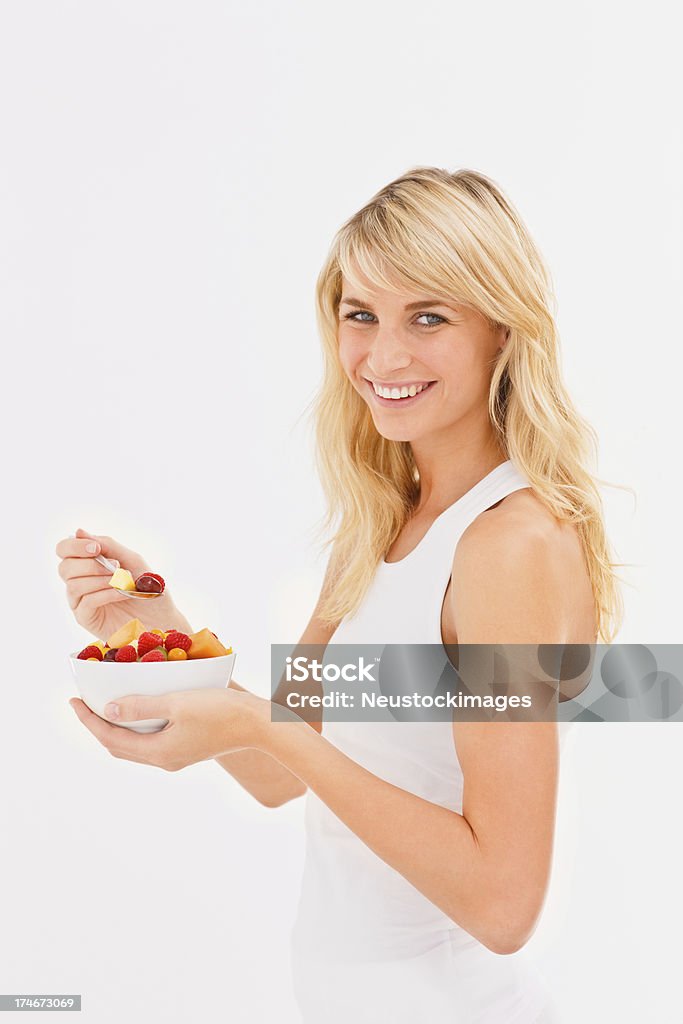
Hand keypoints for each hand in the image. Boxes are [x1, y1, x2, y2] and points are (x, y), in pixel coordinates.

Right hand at [56, 528, 193, 641]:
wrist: (161, 616)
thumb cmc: (146, 587)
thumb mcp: (131, 560)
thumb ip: (107, 545)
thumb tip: (78, 532)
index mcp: (86, 564)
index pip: (63, 549)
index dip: (74, 546)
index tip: (96, 548)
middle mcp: (79, 581)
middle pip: (64, 567)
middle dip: (90, 564)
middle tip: (116, 566)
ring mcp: (80, 602)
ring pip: (73, 585)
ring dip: (100, 580)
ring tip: (123, 581)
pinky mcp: (86, 619)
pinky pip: (86, 602)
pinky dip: (106, 594)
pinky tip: (123, 593)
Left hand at [68, 687, 268, 770]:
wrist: (259, 724)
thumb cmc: (221, 710)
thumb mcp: (177, 702)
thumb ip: (141, 706)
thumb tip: (109, 709)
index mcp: (158, 752)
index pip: (111, 739)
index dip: (89, 721)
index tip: (73, 701)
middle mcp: (164, 760)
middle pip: (119, 747)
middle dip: (98, 726)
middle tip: (84, 704)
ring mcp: (176, 756)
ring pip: (134, 745)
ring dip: (116, 727)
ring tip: (105, 704)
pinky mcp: (187, 748)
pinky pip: (151, 740)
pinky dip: (136, 726)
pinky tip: (138, 709)